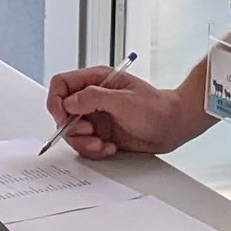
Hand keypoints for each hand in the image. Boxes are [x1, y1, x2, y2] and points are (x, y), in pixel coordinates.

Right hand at [46, 68, 205, 158]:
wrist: (174, 126)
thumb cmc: (156, 108)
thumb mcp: (124, 100)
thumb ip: (93, 98)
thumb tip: (69, 103)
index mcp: (96, 80)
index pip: (61, 85)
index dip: (56, 101)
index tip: (63, 119)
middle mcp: (92, 98)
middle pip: (62, 112)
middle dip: (72, 128)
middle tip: (90, 135)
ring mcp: (96, 116)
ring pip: (72, 132)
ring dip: (84, 143)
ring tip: (102, 144)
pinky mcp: (101, 133)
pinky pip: (85, 145)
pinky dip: (93, 150)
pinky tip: (109, 147)